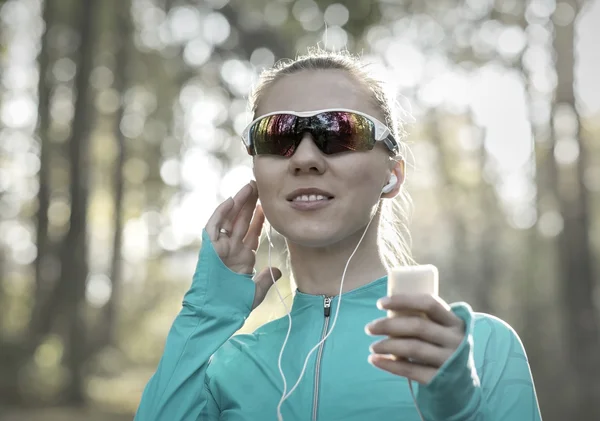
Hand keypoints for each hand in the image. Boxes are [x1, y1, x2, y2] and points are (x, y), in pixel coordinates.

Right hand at [205, 181, 281, 309]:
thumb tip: (278, 270)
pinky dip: (220, 213)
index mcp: (242, 258)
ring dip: (238, 203)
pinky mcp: (209, 248)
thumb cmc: (233, 307)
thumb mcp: (256, 292)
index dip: (260, 218)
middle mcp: (231, 250)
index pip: (252, 232)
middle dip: (250, 204)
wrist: (215, 314)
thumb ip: (266, 279)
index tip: (268, 205)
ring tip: (248, 187)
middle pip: (241, 221)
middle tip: (259, 186)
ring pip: (229, 219)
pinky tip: (231, 200)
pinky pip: (214, 227)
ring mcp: (220, 248)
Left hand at [365, 294, 464, 384]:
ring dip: (387, 345)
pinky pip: (411, 370)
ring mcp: (450, 360)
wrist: (463, 384)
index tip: (380, 303)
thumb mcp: (443, 331)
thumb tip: (387, 310)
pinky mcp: (440, 379)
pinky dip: (390, 365)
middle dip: (388, 325)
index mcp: (455, 321)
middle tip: (369, 328)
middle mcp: (456, 339)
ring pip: (413, 348)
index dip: (403, 300)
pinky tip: (375, 360)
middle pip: (417, 326)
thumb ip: (424, 319)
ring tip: (372, 346)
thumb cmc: (443, 348)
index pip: (429, 303)